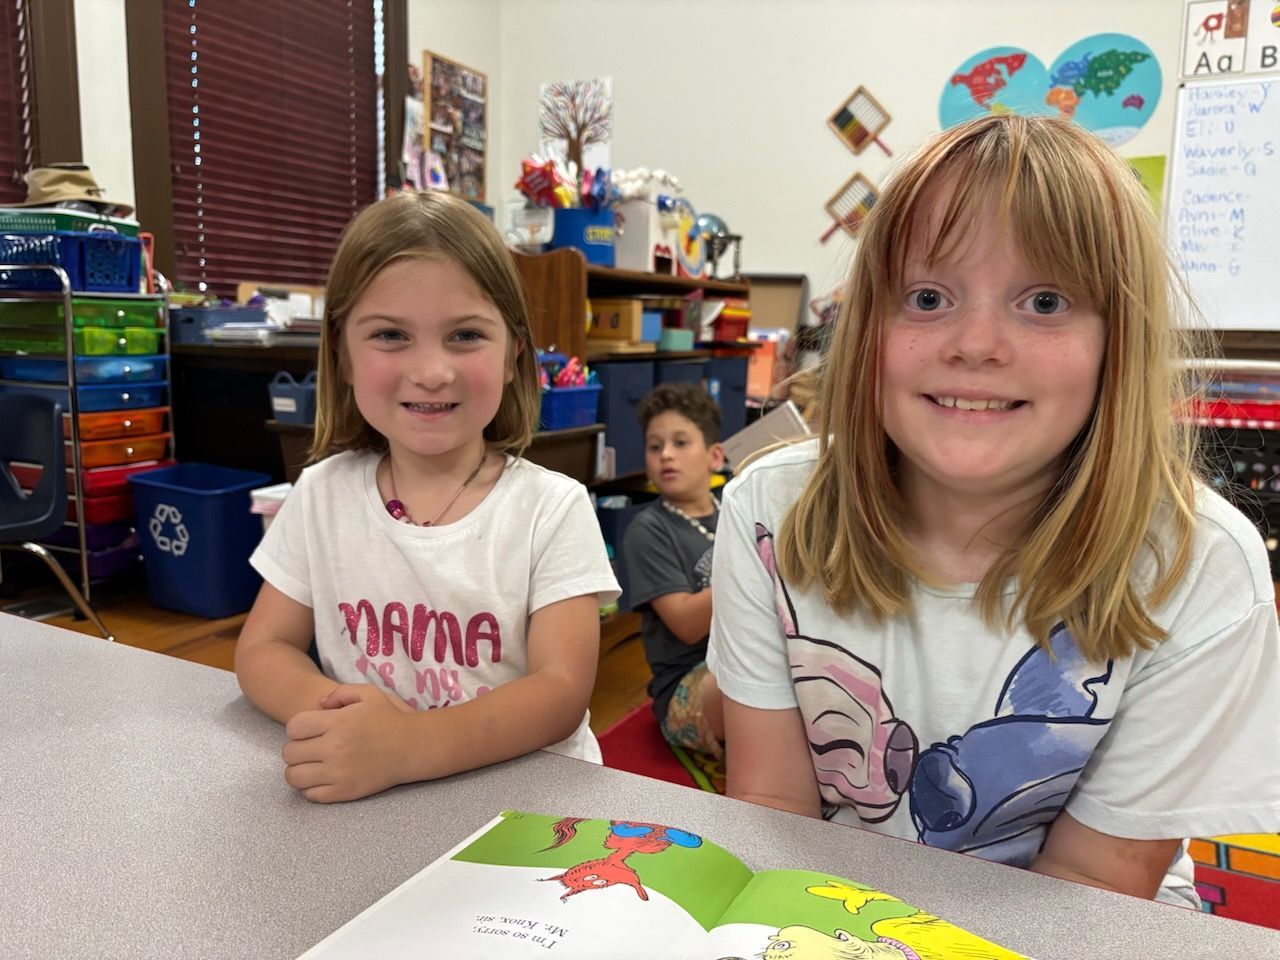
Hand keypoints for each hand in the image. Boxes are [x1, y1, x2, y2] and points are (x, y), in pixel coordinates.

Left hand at [282, 684, 417, 801]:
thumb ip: (340, 693)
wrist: (414, 747)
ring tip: (312, 765)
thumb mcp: (369, 693)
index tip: (309, 730)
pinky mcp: (344, 791)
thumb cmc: (391, 719)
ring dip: (299, 770)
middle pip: (290, 753)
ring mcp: (338, 772)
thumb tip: (320, 705)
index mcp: (337, 722)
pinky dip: (311, 788)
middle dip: (296, 748)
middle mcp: (334, 748)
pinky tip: (323, 778)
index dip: (298, 728)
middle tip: (310, 748)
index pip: (294, 727)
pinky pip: (311, 795)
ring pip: (294, 776)